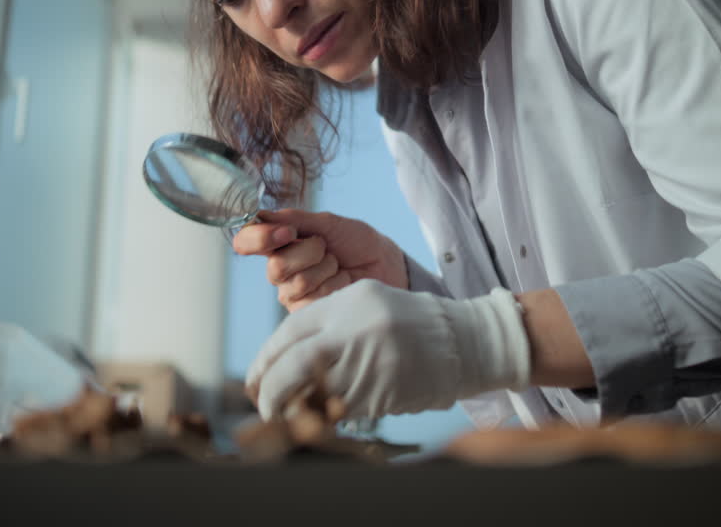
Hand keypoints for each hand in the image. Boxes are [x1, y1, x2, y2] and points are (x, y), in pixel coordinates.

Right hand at [232, 209, 406, 311]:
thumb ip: (296, 220)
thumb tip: (262, 216)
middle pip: (275, 266)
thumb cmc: (358, 242)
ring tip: (339, 266)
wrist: (387, 266)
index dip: (259, 238)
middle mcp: (280, 270)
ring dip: (325, 269)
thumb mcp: (329, 224)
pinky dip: (333, 286)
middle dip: (309, 253)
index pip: (246, 241)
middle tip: (328, 248)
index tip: (288, 232)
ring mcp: (292, 294)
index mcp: (279, 243)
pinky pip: (310, 301)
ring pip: (296, 284)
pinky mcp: (307, 314)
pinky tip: (342, 283)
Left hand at [245, 279, 531, 419]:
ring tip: (287, 415)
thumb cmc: (410, 323)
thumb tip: (284, 357)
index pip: (289, 332)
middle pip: (292, 364)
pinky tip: (319, 417)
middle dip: (269, 389)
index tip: (256, 378)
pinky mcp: (382, 391)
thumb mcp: (367, 304)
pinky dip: (322, 416)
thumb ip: (328, 323)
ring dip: (293, 410)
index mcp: (347, 302)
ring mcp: (368, 362)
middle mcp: (354, 330)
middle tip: (262, 405)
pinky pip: (339, 410)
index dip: (265, 360)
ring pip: (312, 393)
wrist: (464, 342)